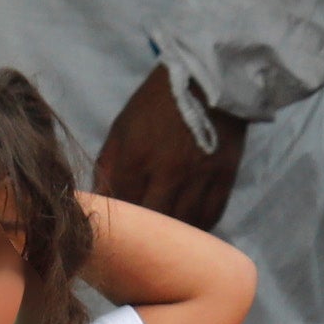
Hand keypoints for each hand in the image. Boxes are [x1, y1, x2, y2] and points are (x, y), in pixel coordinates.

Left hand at [92, 64, 243, 227]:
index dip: (118, 225)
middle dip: (145, 236)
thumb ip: (107, 166)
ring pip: (183, 226)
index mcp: (137, 157)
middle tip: (140, 243)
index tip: (116, 233)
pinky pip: (209, 217)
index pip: (122, 208)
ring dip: (172, 236)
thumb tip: (99, 201)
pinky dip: (197, 227)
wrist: (207, 80)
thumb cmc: (156, 104)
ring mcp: (199, 177)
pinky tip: (188, 229)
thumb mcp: (122, 127)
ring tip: (164, 240)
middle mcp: (168, 172)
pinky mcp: (224, 178)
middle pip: (153, 223)